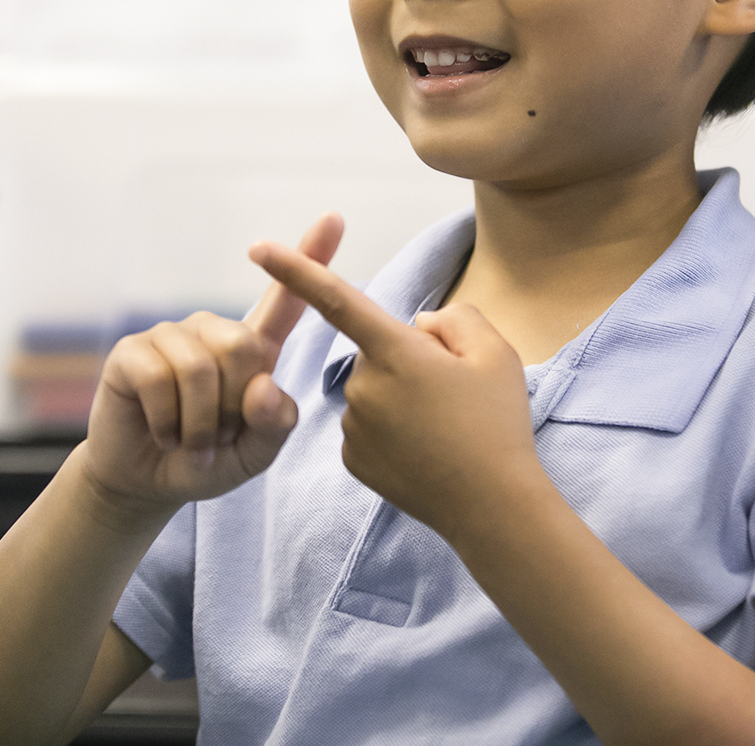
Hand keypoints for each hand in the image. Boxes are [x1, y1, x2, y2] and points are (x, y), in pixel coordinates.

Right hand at [81, 214, 343, 516]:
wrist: (147, 483)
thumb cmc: (207, 463)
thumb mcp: (254, 457)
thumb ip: (274, 427)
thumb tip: (263, 385)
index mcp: (252, 349)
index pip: (286, 299)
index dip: (311, 258)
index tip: (334, 218)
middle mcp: (213, 332)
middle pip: (242, 346)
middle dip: (231, 408)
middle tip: (215, 436)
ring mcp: (170, 337)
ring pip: (200, 368)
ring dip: (197, 424)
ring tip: (189, 439)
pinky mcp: (132, 351)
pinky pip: (158, 379)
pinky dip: (166, 421)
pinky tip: (162, 431)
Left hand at [249, 241, 542, 541]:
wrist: (492, 507)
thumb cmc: (497, 425)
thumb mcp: (495, 353)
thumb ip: (454, 319)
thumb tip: (418, 327)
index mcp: (396, 352)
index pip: (336, 299)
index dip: (295, 269)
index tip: (257, 246)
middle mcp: (363, 386)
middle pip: (377, 351)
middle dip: (408, 360)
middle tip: (455, 396)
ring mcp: (354, 426)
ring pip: (372, 389)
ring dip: (401, 398)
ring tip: (445, 428)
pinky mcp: (352, 459)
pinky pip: (367, 425)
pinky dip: (392, 431)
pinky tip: (424, 451)